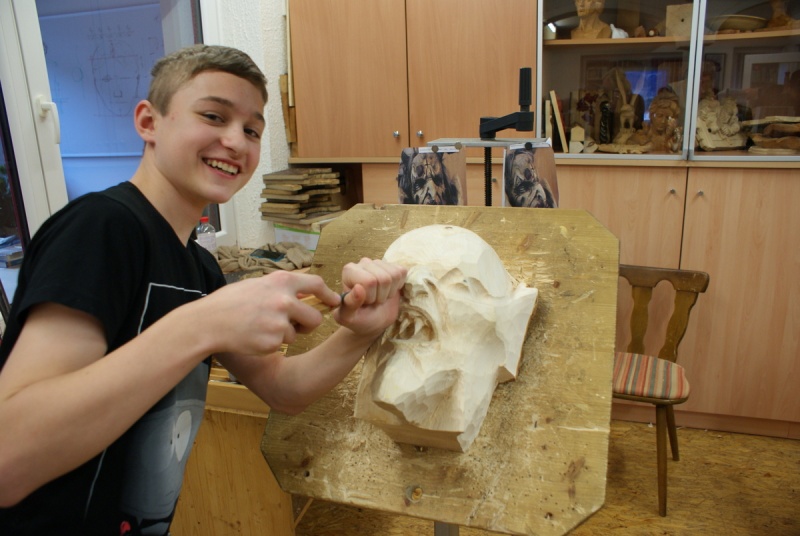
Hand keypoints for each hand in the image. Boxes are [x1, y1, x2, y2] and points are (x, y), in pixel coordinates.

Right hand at [201, 271, 341, 355]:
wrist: (210, 322)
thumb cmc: (231, 302)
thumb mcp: (258, 284)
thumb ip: (282, 288)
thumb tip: (305, 293)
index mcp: (281, 281)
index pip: (317, 284)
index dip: (329, 294)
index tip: (334, 301)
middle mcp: (284, 300)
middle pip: (315, 317)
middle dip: (309, 324)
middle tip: (298, 325)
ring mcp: (279, 322)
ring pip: (296, 334)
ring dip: (285, 334)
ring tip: (262, 327)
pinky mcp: (273, 342)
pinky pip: (281, 344)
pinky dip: (271, 343)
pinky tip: (254, 336)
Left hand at [333, 258, 406, 336]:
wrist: (373, 321)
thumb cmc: (358, 318)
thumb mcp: (348, 317)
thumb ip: (350, 304)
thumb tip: (359, 288)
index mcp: (349, 271)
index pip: (369, 281)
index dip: (370, 296)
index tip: (364, 302)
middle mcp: (364, 263)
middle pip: (384, 278)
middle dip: (381, 295)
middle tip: (373, 301)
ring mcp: (379, 263)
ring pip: (395, 275)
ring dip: (390, 292)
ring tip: (380, 296)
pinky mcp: (393, 266)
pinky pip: (402, 272)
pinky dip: (398, 286)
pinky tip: (389, 291)